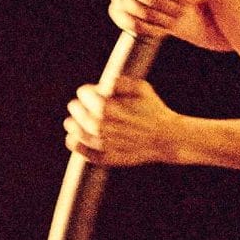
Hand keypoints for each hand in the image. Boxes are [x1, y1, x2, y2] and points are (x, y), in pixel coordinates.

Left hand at [65, 77, 180, 166]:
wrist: (167, 138)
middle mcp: (104, 126)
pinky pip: (84, 153)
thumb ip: (120, 82)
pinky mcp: (107, 158)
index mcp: (110, 107)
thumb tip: (104, 83)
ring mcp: (105, 143)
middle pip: (78, 112)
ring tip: (73, 121)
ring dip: (72, 125)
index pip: (85, 94)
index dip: (86, 91)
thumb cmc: (154, 110)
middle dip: (77, 106)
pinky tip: (73, 138)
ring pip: (77, 132)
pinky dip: (75, 145)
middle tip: (80, 106)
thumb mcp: (142, 89)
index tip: (90, 92)